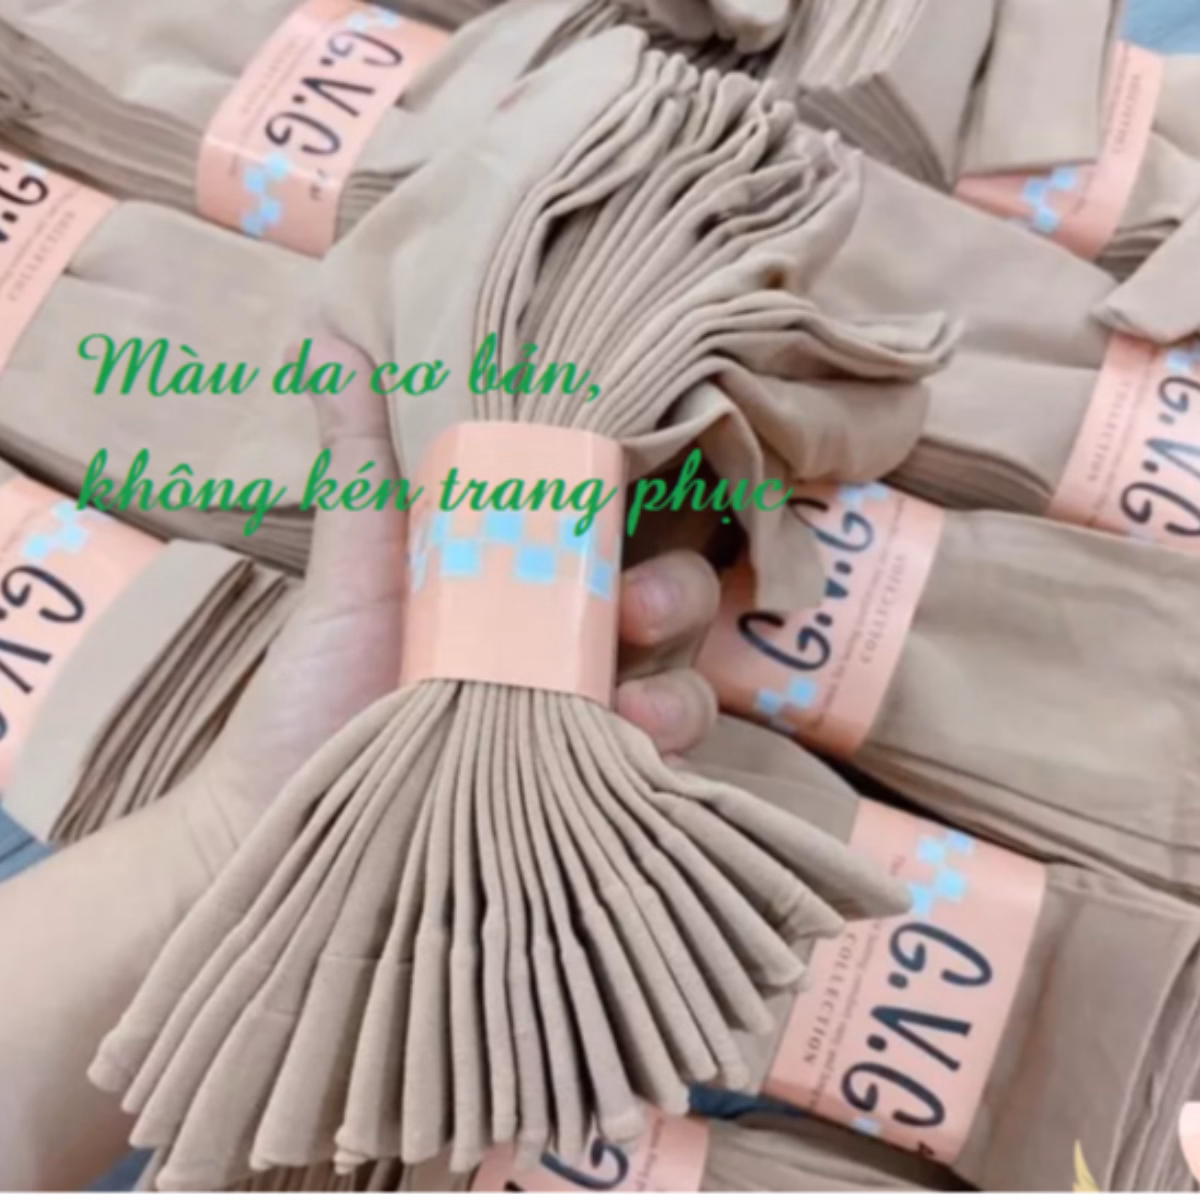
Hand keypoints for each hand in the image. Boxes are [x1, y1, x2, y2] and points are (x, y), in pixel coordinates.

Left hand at [200, 335, 720, 848]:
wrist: (285, 812)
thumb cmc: (315, 684)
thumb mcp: (353, 568)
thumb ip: (362, 463)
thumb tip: (328, 330)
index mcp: (524, 581)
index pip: (615, 533)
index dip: (648, 505)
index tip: (641, 487)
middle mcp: (564, 645)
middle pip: (665, 600)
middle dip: (674, 592)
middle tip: (632, 606)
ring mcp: (580, 717)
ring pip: (678, 680)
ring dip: (679, 680)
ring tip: (633, 696)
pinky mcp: (582, 786)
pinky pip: (655, 764)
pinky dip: (663, 745)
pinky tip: (632, 739)